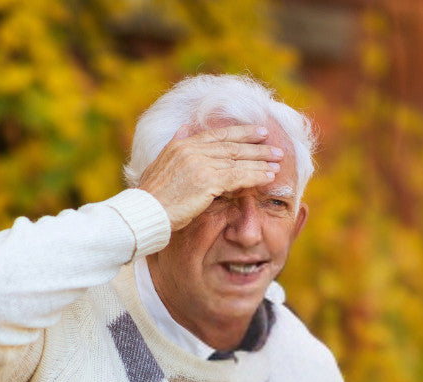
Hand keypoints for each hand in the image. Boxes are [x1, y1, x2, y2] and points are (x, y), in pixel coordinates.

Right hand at [136, 124, 283, 230]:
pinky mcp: (207, 181)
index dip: (241, 132)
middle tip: (275, 147)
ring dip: (261, 161)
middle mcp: (192, 150)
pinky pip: (238, 176)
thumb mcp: (159, 163)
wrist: (144, 212)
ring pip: (238, 160)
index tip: (259, 132)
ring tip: (278, 162)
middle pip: (232, 145)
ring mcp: (200, 164)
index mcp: (182, 144)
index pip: (217, 134)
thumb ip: (175, 143)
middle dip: (256, 145)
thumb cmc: (150, 195)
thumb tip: (185, 127)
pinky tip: (269, 177)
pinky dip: (256, 175)